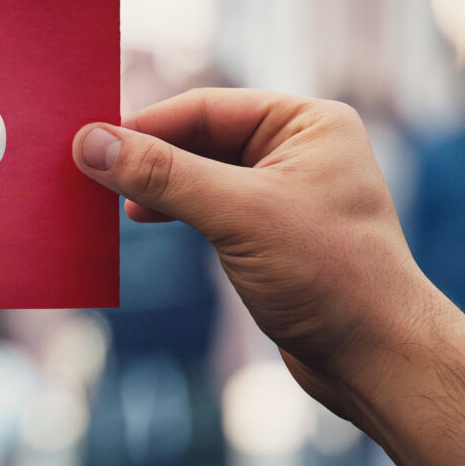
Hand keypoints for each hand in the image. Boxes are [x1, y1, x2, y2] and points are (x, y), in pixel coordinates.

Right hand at [71, 88, 454, 421]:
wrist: (377, 357)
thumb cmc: (329, 276)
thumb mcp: (238, 215)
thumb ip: (162, 175)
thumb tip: (90, 143)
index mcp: (308, 123)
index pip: (206, 108)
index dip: (144, 125)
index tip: (87, 144)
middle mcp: (300, 149)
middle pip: (200, 137)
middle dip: (147, 156)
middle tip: (88, 174)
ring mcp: (286, 192)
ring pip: (200, 173)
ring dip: (156, 185)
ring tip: (110, 203)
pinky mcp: (272, 232)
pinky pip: (209, 206)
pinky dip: (174, 210)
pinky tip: (144, 220)